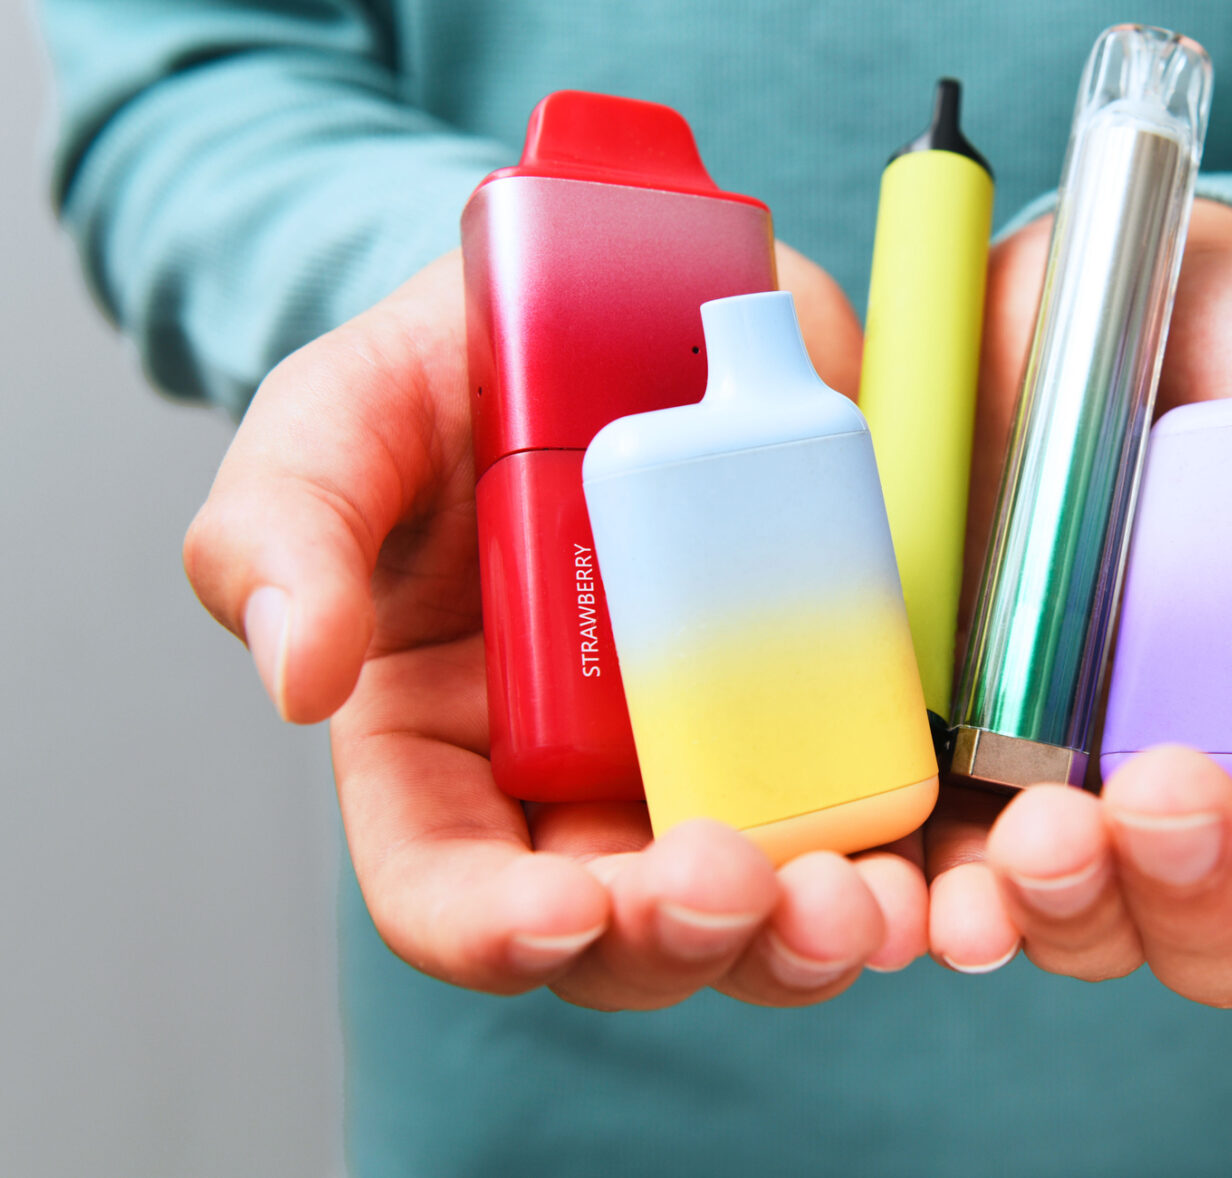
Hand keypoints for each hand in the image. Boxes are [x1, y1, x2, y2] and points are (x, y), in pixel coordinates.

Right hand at [182, 242, 925, 1007]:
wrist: (631, 291)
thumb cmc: (464, 369)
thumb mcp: (350, 416)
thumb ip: (289, 526)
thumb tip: (297, 677)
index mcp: (447, 749)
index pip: (448, 891)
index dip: (493, 931)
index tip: (564, 910)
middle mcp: (583, 787)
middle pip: (624, 934)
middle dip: (677, 940)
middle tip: (731, 885)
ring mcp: (718, 755)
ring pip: (761, 912)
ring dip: (809, 938)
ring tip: (862, 904)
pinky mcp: (832, 710)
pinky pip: (874, 824)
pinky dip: (912, 872)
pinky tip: (942, 868)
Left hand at [925, 202, 1231, 999]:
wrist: (1098, 290)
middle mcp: (1226, 781)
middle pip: (1230, 935)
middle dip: (1194, 896)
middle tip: (1153, 791)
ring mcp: (1086, 778)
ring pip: (1091, 922)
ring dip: (1066, 910)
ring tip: (1037, 832)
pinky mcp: (967, 750)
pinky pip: (955, 873)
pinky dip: (942, 904)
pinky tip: (928, 892)